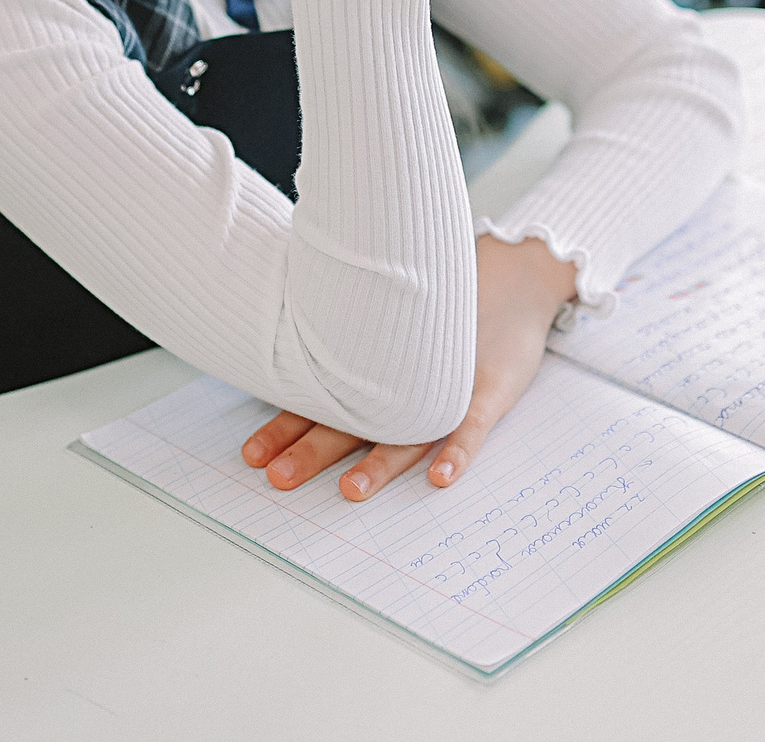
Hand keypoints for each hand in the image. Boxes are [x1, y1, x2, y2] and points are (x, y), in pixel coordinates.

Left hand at [240, 235, 577, 501]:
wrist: (513, 273)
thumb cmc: (448, 308)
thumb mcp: (393, 321)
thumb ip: (353, 347)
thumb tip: (289, 361)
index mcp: (376, 370)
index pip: (323, 403)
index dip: (285, 428)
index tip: (251, 455)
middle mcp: (405, 381)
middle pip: (353, 421)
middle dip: (313, 451)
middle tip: (278, 477)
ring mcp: (449, 388)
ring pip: (406, 431)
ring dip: (377, 463)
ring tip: (350, 491)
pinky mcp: (489, 389)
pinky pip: (472, 426)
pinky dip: (458, 451)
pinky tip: (442, 478)